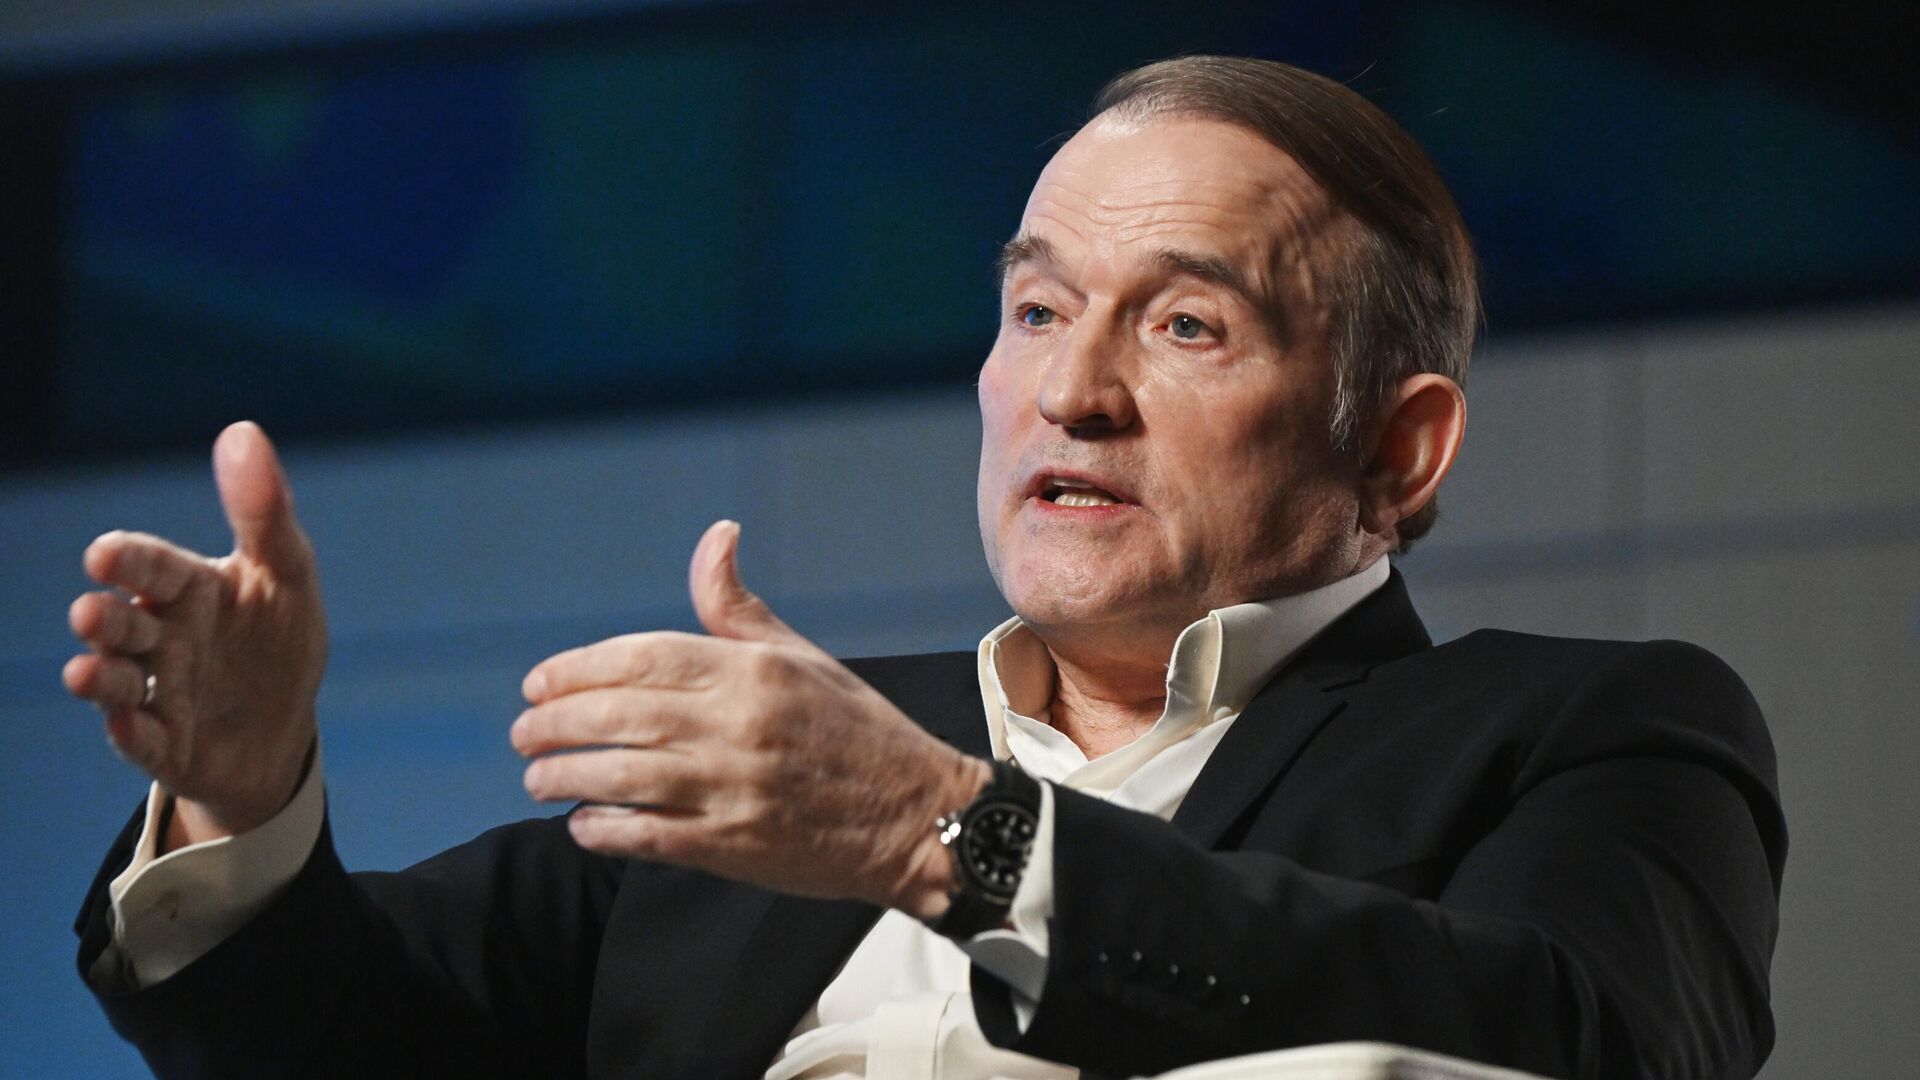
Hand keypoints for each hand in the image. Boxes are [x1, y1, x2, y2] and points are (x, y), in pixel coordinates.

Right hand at [63, 421, 328, 845]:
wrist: (283, 727)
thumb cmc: (278, 638)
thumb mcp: (287, 574)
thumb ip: (265, 512)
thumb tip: (242, 429)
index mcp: (188, 590)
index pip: (151, 567)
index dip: (128, 561)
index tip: (104, 555)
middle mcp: (161, 637)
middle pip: (124, 624)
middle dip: (104, 619)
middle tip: (91, 612)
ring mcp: (158, 691)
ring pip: (118, 681)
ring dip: (100, 675)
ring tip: (86, 670)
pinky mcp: (166, 743)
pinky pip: (143, 739)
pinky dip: (132, 730)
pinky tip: (126, 720)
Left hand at [513, 520, 990, 916]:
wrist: (915, 815)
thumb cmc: (855, 731)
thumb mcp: (802, 655)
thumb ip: (737, 607)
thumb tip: (716, 536)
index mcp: (753, 670)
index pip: (641, 657)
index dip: (576, 668)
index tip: (537, 683)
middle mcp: (740, 724)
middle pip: (619, 715)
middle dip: (555, 723)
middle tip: (523, 733)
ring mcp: (735, 788)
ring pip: (623, 776)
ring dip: (566, 777)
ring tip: (539, 778)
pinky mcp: (735, 845)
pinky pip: (648, 836)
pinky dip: (604, 829)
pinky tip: (583, 824)